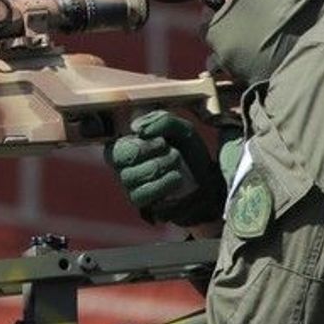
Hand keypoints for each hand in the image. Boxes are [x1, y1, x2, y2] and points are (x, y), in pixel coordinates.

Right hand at [104, 110, 226, 225]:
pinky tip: (176, 178)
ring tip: (177, 162)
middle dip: (149, 150)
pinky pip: (141, 195)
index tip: (162, 141)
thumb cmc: (189, 152)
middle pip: (121, 159)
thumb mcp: (181, 128)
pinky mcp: (142, 203)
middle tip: (172, 151)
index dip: (139, 143)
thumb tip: (136, 129)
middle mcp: (123, 168)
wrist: (209, 180)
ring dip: (159, 166)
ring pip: (130, 177)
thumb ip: (161, 120)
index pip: (114, 147)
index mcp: (127, 147)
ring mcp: (131, 187)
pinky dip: (162, 184)